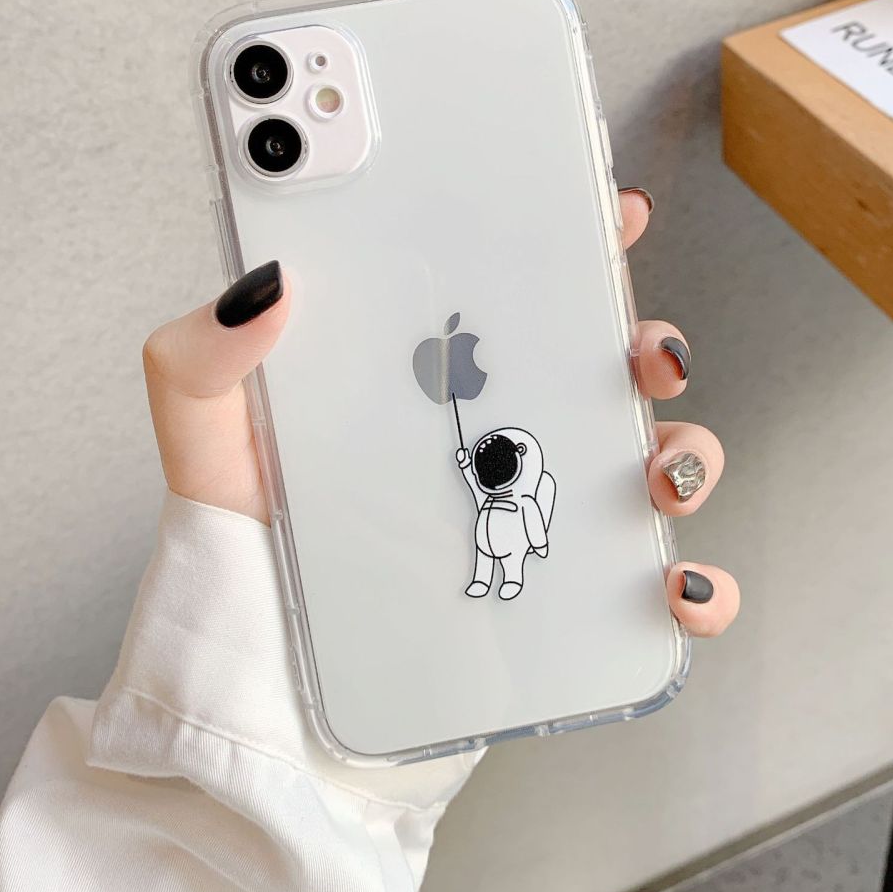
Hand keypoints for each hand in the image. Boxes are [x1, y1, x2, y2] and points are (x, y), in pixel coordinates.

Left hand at [142, 191, 737, 639]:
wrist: (265, 676)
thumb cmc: (249, 544)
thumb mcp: (209, 440)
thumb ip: (204, 360)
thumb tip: (268, 284)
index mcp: (438, 382)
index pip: (523, 296)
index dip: (582, 245)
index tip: (617, 215)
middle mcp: (503, 437)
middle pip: (610, 370)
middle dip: (654, 347)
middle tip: (641, 353)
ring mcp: (538, 516)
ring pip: (653, 462)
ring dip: (687, 454)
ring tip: (655, 473)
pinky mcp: (560, 600)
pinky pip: (649, 590)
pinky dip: (688, 589)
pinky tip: (672, 590)